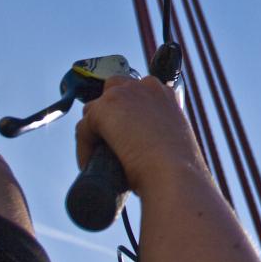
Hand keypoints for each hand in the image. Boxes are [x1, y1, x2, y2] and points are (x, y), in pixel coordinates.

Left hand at [75, 75, 203, 193]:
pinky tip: (91, 165)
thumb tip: (136, 147)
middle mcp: (145, 87)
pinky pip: (82, 129)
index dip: (126, 111)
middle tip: (107, 140)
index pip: (136, 92)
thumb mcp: (172, 140)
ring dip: (94, 130)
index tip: (123, 131)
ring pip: (94, 109)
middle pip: (113, 90)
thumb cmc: (178, 168)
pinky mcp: (103, 110)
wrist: (174, 175)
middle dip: (108, 112)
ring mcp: (123, 94)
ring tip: (98, 156)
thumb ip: (157, 133)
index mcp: (164, 93)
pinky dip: (84, 149)